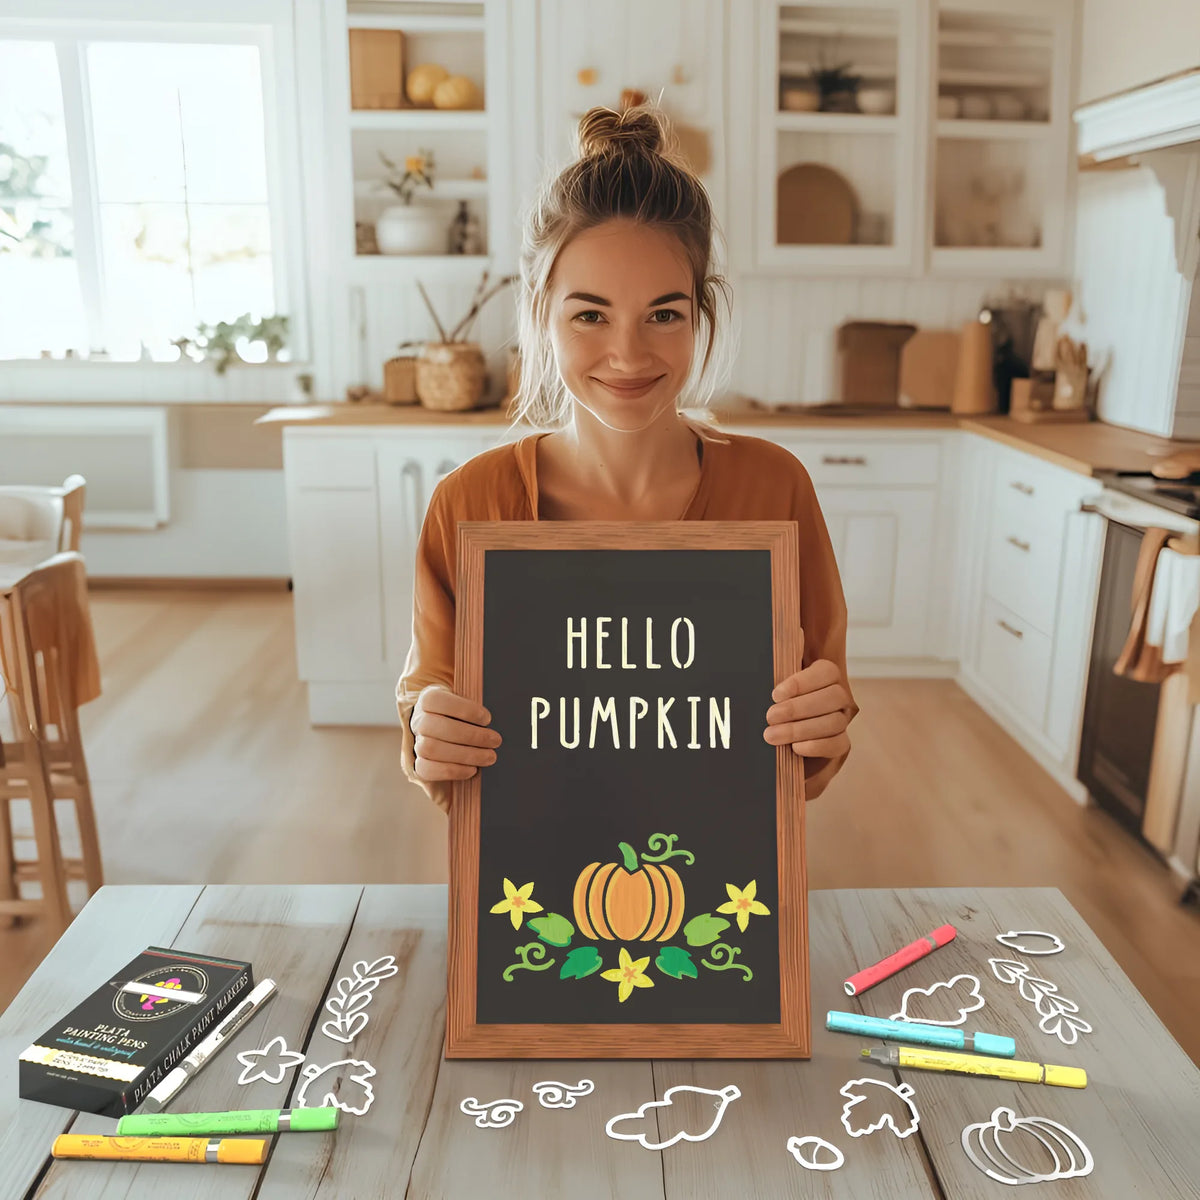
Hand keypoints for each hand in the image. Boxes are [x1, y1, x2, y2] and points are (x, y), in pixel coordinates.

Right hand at [412, 686, 501, 782]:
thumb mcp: (468, 703)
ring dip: (464, 754)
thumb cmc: (463, 714)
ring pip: (431, 748)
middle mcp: (418, 720)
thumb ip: (475, 708)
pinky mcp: (418, 763)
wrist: (445, 730)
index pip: (437, 700)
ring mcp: (417, 742)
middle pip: (435, 726)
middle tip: (495, 741)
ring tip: (489, 757)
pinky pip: (427, 769)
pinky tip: (472, 769)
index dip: (463, 709)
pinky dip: (452, 770)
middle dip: (470, 735)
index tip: (487, 718)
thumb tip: (490, 719)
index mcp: (429, 699)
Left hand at [763, 630, 851, 760]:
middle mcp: (839, 696)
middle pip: (832, 698)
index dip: (802, 683)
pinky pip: (837, 744)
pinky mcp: (840, 743)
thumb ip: (787, 658)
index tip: (775, 694)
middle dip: (798, 709)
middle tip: (770, 716)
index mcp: (825, 676)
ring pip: (833, 723)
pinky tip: (795, 748)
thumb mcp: (777, 679)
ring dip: (800, 730)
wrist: (779, 731)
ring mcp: (841, 720)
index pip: (826, 672)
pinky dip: (816, 746)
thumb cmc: (779, 700)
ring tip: (772, 735)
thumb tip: (796, 631)